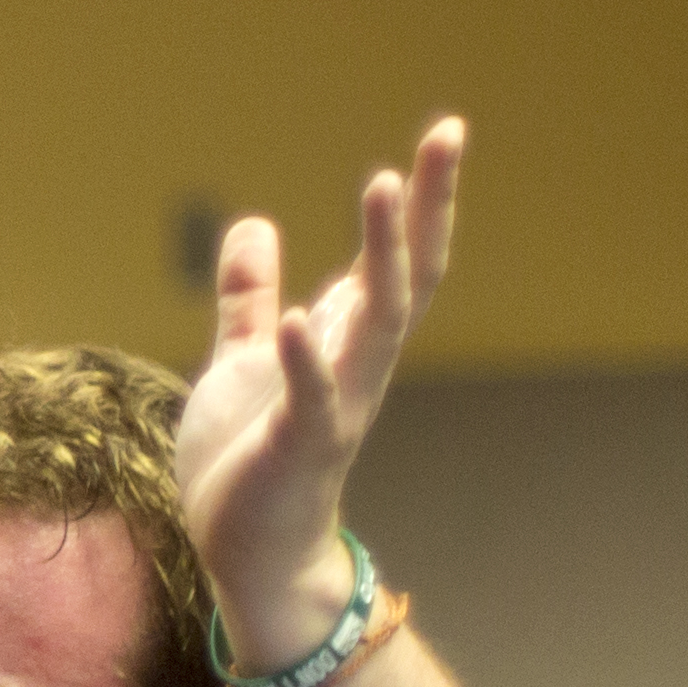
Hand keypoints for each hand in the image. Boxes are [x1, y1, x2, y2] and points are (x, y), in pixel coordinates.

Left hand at [177, 121, 465, 643]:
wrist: (248, 552)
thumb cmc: (250, 459)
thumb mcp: (241, 361)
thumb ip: (249, 298)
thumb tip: (251, 225)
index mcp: (346, 341)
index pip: (397, 260)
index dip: (421, 200)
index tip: (446, 134)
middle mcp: (358, 366)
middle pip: (407, 274)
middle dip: (424, 208)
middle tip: (445, 137)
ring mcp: (336, 405)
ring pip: (376, 323)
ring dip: (382, 255)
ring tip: (381, 185)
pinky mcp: (300, 449)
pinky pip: (311, 399)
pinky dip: (307, 360)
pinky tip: (299, 318)